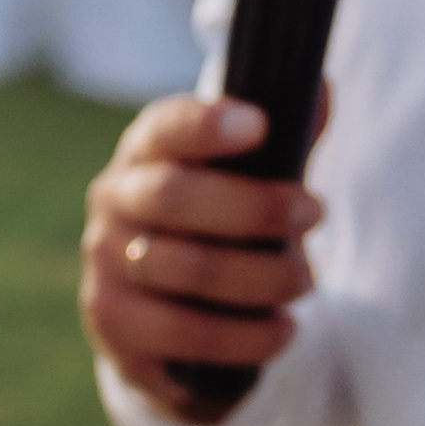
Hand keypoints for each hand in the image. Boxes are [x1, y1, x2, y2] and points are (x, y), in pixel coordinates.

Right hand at [79, 93, 323, 424]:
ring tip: (305, 281)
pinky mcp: (115, 331)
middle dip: (254, 206)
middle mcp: (112, 204)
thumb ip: (285, 140)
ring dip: (261, 277)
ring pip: (185, 270)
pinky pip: (183, 335)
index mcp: (145, 151)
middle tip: (315, 212)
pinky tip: (281, 330)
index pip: (164, 128)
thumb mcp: (250, 179)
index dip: (207, 125)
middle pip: (173, 198)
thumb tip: (319, 89)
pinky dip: (244, 336)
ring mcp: (105, 269)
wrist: (166, 310)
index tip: (259, 125)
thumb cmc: (219, 225)